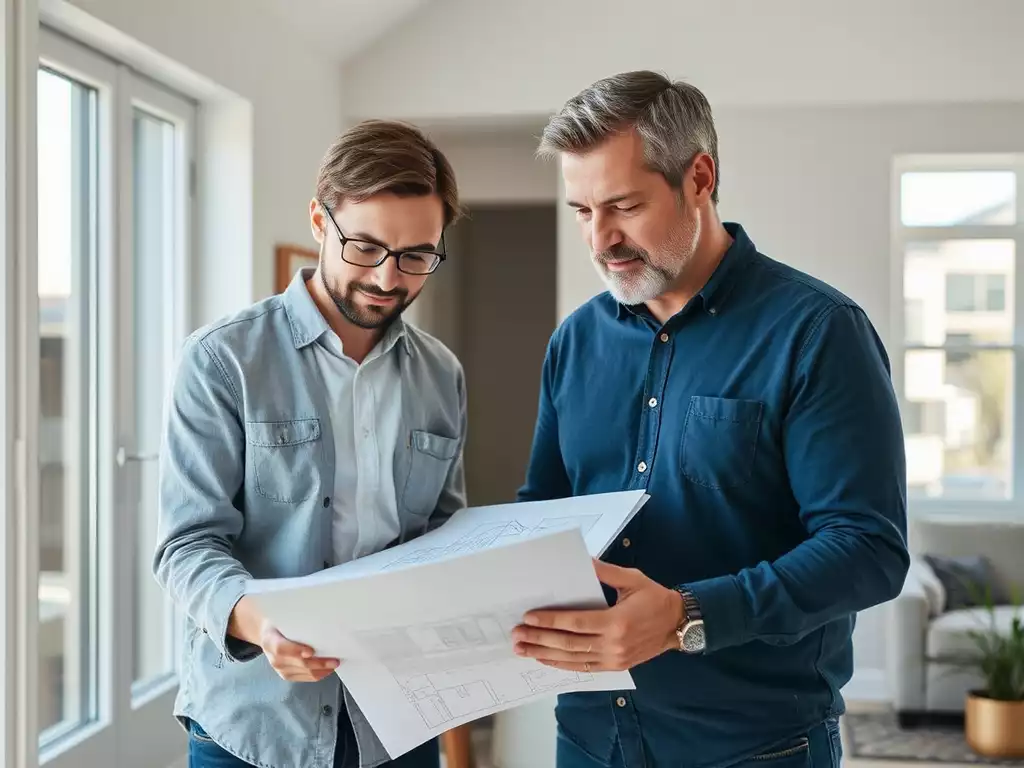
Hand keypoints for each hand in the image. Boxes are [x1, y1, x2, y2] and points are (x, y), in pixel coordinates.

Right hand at [229, 595, 339, 681]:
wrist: (267, 634)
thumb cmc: (279, 623)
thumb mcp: (281, 616)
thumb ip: (296, 618)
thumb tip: (319, 610)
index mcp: (270, 640)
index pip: (281, 649)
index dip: (296, 651)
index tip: (311, 651)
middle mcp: (274, 658)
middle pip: (298, 664)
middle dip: (319, 663)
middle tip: (335, 659)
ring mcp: (280, 669)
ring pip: (305, 673)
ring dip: (322, 670)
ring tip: (335, 662)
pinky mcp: (287, 675)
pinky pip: (305, 678)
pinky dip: (319, 674)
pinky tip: (328, 669)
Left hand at [511, 559, 683, 672]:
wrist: (678, 624)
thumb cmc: (654, 597)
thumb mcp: (632, 578)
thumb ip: (605, 571)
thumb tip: (582, 560)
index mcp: (617, 621)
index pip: (575, 623)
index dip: (550, 621)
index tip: (528, 618)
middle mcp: (613, 644)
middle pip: (569, 644)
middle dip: (539, 639)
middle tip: (516, 636)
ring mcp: (614, 659)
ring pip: (573, 660)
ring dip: (545, 655)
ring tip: (523, 650)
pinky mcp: (615, 666)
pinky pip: (584, 669)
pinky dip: (563, 665)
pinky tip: (546, 660)